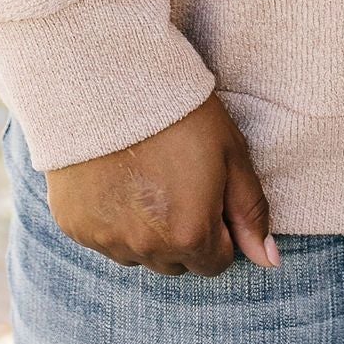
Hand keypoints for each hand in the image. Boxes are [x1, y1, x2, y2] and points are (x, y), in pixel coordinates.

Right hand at [45, 94, 279, 276]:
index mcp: (189, 234)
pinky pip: (102, 238)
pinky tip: (114, 178)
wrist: (107, 80)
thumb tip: (269, 261)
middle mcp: (145, 248)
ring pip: (137, 254)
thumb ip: (250, 212)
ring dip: (146, 231)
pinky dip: (111, 219)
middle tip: (177, 183)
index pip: (215, 262)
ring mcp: (105, 240)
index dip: (218, 229)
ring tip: (145, 178)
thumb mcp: (229, 154)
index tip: (209, 193)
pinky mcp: (74, 225)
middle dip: (183, 234)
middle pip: (176, 263)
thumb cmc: (179, 112)